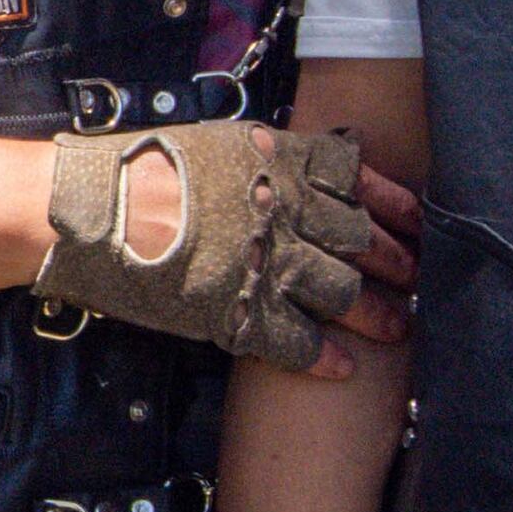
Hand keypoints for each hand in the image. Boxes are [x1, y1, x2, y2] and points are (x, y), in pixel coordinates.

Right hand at [36, 120, 418, 372]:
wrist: (92, 207)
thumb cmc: (142, 168)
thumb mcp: (218, 144)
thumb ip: (269, 158)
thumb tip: (298, 166)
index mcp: (284, 164)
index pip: (361, 182)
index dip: (396, 206)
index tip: (419, 221)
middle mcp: (288, 212)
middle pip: (363, 242)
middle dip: (399, 264)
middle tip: (418, 280)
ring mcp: (268, 265)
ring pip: (343, 294)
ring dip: (377, 314)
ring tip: (399, 328)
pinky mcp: (241, 313)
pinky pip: (298, 342)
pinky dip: (326, 358)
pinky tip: (345, 367)